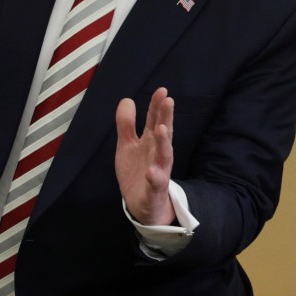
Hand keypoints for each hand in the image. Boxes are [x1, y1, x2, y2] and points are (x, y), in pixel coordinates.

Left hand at [115, 87, 174, 225]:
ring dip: (164, 143)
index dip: (157, 106)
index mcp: (151, 142)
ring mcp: (159, 171)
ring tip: (162, 129)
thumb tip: (127, 99)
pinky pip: (156, 183)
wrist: (142, 205)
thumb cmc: (137, 171)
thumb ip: (127, 124)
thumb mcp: (127, 145)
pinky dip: (155, 177)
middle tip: (168, 101)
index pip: (156, 120)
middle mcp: (158, 154)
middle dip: (166, 118)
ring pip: (164, 156)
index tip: (162, 91)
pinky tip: (151, 171)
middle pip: (164, 133)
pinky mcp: (155, 189)